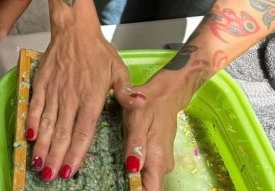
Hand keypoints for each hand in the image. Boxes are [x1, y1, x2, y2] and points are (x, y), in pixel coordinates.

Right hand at [26, 25, 131, 181]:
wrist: (74, 29)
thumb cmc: (98, 51)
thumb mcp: (119, 70)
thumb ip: (125, 91)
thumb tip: (139, 103)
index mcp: (91, 97)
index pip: (82, 131)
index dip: (75, 153)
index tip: (70, 170)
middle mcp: (71, 97)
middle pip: (62, 133)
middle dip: (56, 157)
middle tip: (50, 176)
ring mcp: (54, 90)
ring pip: (47, 123)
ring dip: (42, 146)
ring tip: (39, 164)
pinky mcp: (42, 83)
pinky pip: (35, 106)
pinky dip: (31, 122)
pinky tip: (29, 137)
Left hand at [121, 72, 191, 189]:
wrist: (166, 93)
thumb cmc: (148, 103)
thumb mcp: (137, 118)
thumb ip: (135, 144)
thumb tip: (132, 169)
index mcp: (158, 159)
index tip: (117, 188)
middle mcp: (163, 165)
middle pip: (148, 187)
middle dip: (131, 187)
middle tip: (108, 181)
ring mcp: (162, 162)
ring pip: (147, 180)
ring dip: (132, 181)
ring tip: (110, 174)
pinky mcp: (159, 157)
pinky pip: (147, 171)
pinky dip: (135, 172)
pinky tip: (120, 164)